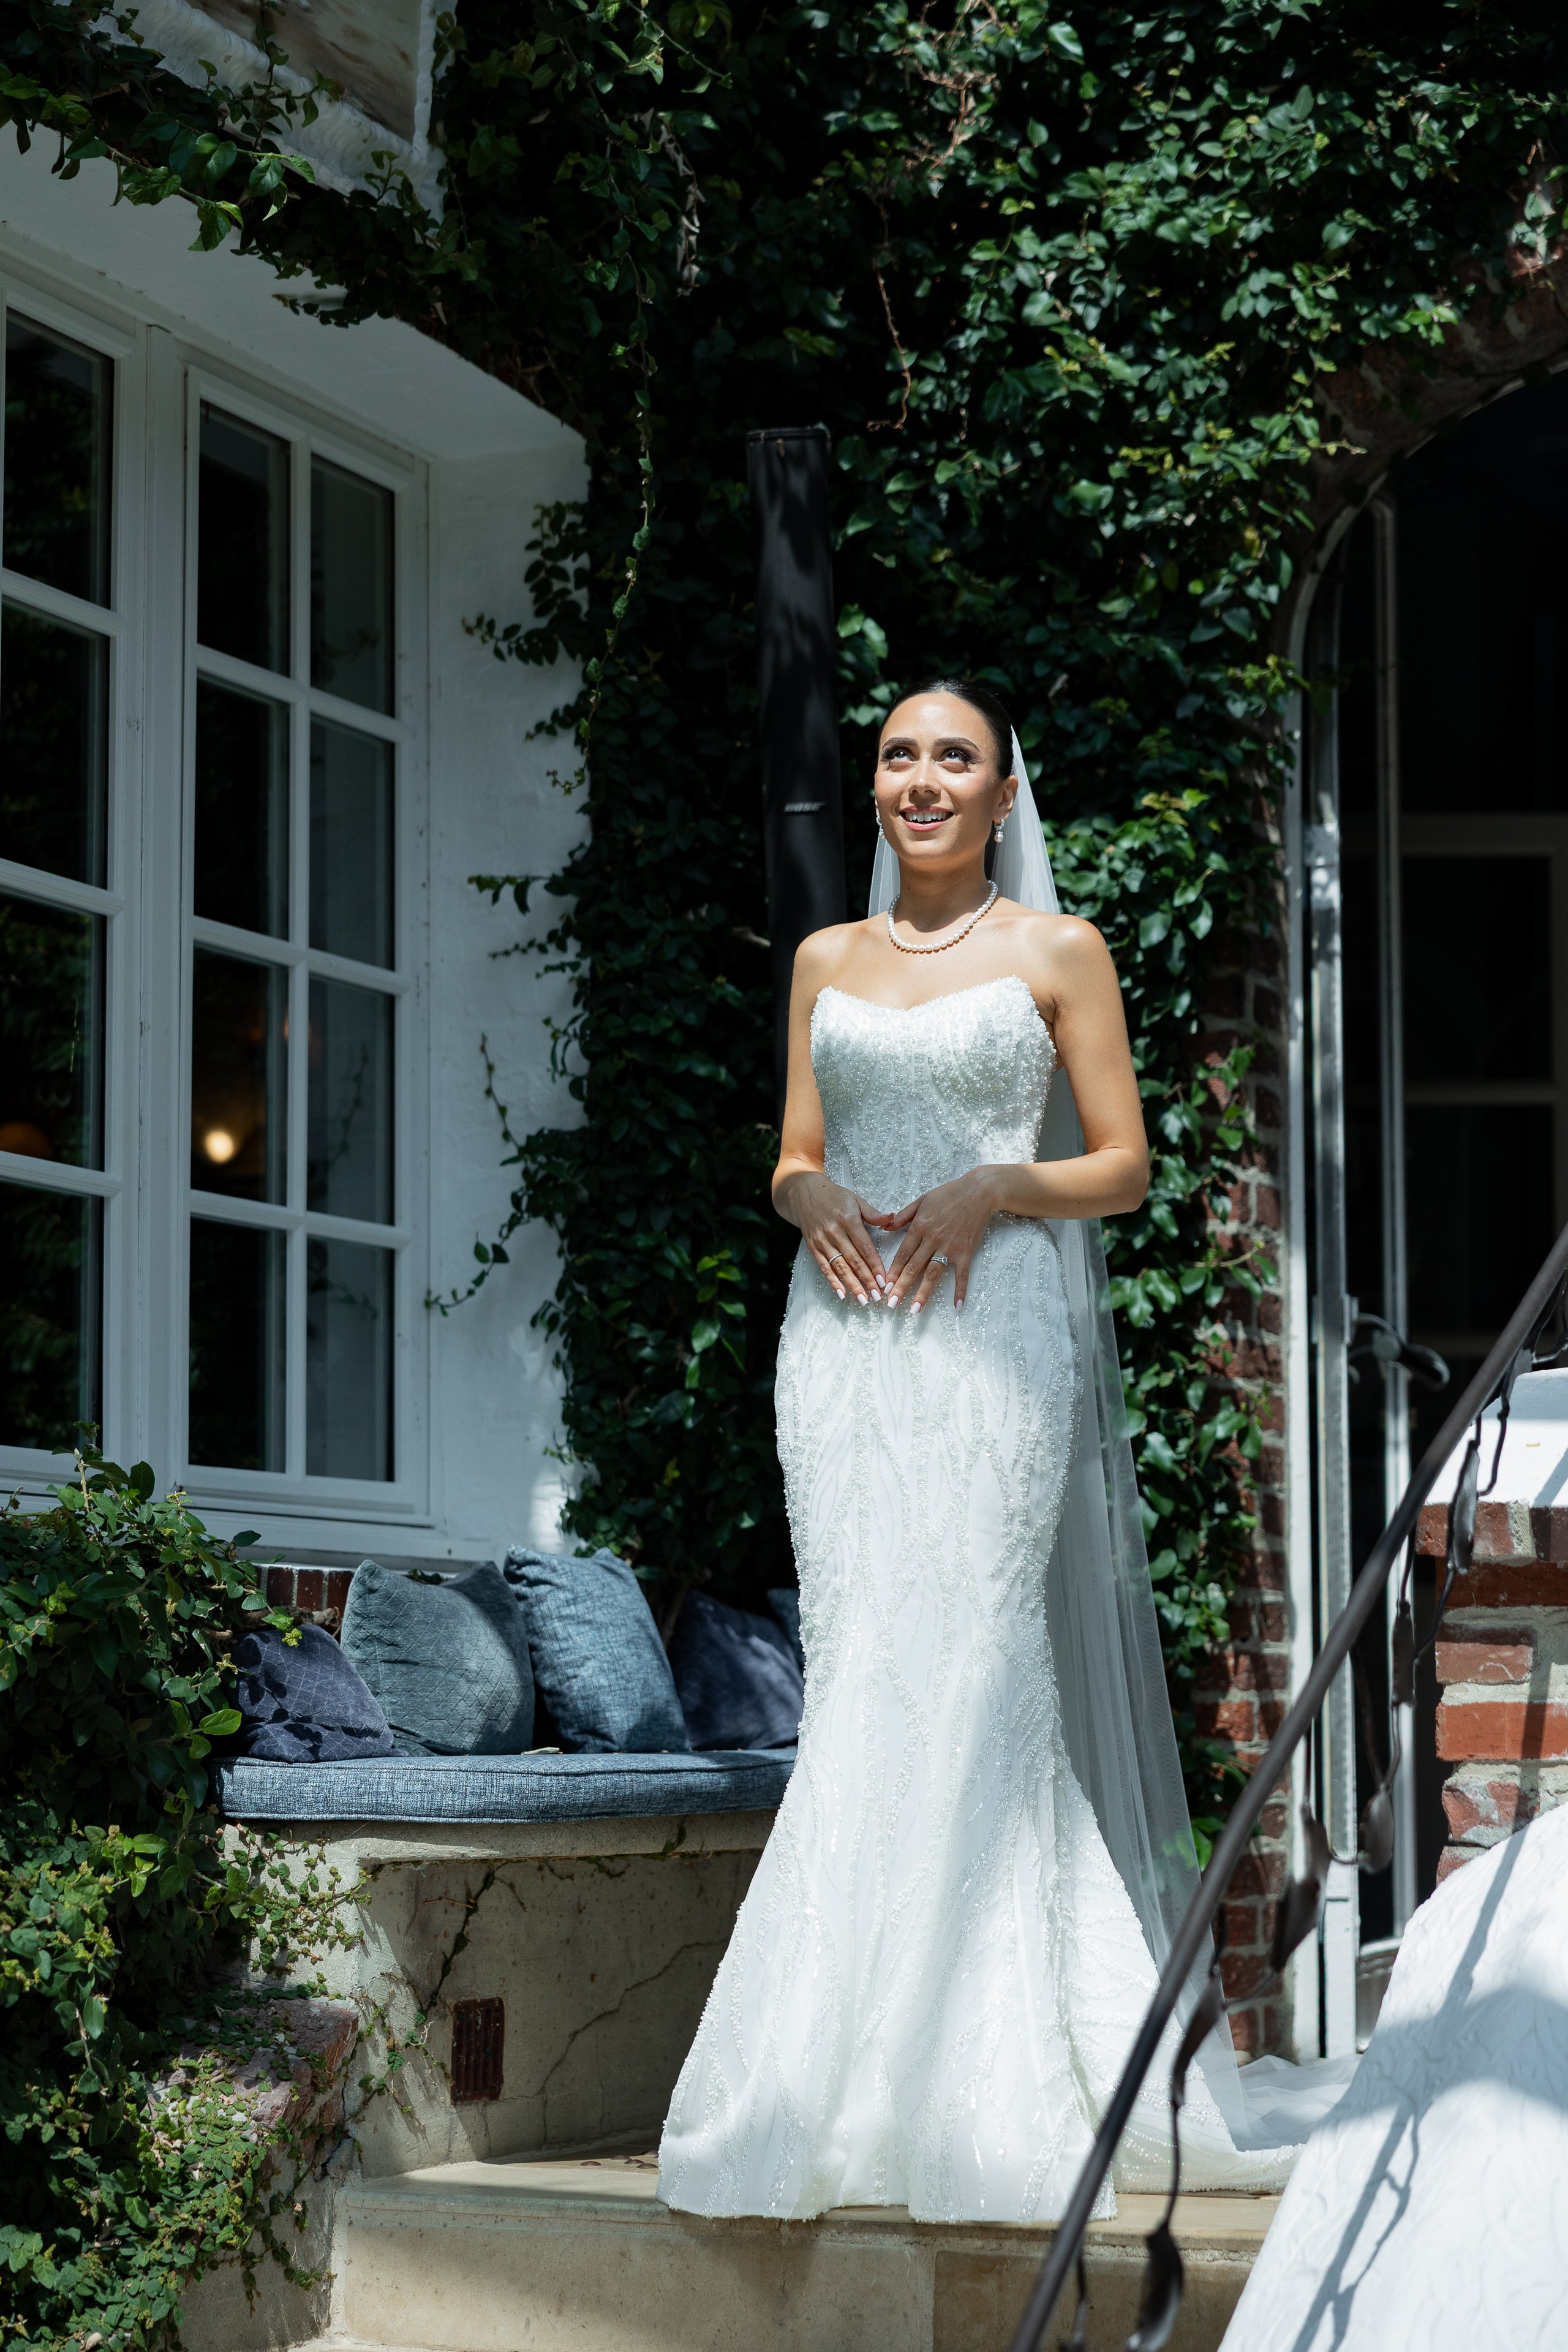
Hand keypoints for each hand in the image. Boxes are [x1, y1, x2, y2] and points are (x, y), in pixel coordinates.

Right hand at [778, 1172, 891, 1305]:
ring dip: (852, 1285)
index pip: (865, 1247)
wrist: (803, 1192)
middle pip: (853, 1260)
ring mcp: (822, 1241)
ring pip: (840, 1267)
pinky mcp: (813, 1247)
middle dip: (867, 1280)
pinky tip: (842, 1294)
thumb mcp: (855, 1199)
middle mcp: (834, 1232)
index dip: (875, 1265)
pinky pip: (824, 1267)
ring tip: (863, 1299)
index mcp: (848, 1219)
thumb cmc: (833, 1196)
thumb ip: (873, 1213)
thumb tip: (891, 1219)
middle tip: (878, 1295)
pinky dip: (833, 1281)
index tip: (884, 1279)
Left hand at [883, 1168, 1001, 1311]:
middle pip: (913, 1268)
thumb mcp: (922, 1200)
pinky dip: (960, 1290)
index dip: (892, 1272)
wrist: (980, 1191)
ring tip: (914, 1310)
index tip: (884, 1286)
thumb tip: (885, 1228)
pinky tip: (957, 1305)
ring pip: (933, 1274)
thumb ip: (903, 1216)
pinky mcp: (966, 1252)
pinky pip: (962, 1274)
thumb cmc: (949, 1194)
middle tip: (891, 1304)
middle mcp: (932, 1240)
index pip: (902, 1254)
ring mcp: (950, 1247)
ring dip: (923, 1293)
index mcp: (920, 1227)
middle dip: (901, 1287)